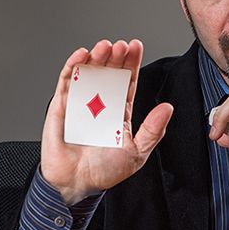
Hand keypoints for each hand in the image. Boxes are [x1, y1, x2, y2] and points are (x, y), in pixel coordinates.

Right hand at [40, 40, 174, 202]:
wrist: (76, 184)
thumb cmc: (104, 172)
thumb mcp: (136, 152)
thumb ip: (152, 130)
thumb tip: (168, 107)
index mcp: (119, 112)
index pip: (127, 81)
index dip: (131, 63)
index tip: (136, 46)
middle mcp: (100, 104)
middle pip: (108, 73)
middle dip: (116, 57)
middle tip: (121, 45)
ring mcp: (80, 103)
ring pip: (89, 73)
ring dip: (96, 57)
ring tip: (105, 46)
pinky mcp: (61, 105)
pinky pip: (67, 82)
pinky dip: (73, 66)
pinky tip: (82, 54)